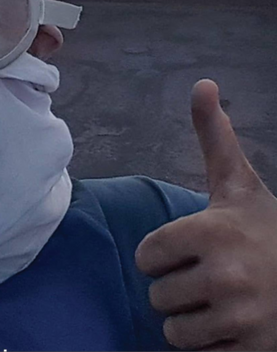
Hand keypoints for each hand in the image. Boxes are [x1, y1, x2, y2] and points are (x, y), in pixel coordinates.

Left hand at [136, 79, 276, 349]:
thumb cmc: (269, 231)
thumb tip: (202, 84)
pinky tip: (237, 325)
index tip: (193, 248)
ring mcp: (242, 317)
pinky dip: (215, 345)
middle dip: (180, 289)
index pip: (146, 257)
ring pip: (174, 330)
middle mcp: (226, 275)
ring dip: (192, 321)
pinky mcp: (253, 349)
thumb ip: (215, 139)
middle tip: (214, 277)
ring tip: (222, 301)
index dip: (164, 254)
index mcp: (212, 232)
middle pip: (158, 296)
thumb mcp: (240, 186)